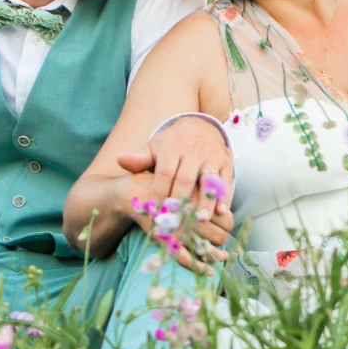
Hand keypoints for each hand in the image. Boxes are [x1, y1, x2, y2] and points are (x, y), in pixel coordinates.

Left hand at [115, 116, 233, 270]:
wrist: (201, 125)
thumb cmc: (173, 143)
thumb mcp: (155, 147)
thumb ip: (140, 158)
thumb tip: (120, 160)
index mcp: (173, 148)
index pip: (165, 173)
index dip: (160, 192)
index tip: (155, 212)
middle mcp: (194, 151)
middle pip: (186, 179)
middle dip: (181, 202)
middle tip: (175, 223)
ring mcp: (212, 156)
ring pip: (209, 180)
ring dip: (206, 201)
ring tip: (201, 220)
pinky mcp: (226, 162)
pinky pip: (227, 180)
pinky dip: (225, 196)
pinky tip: (222, 212)